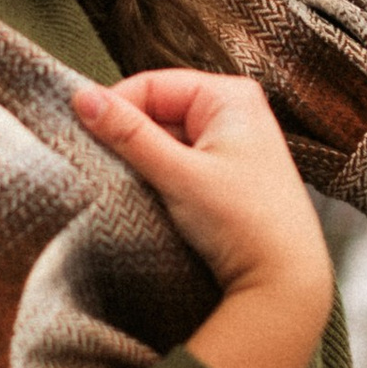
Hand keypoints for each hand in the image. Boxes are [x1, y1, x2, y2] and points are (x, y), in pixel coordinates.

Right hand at [74, 69, 332, 367]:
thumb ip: (128, 134)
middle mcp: (237, 112)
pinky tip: (157, 201)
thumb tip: (82, 97)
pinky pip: (182, 164)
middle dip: (132, 139)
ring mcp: (235, 145)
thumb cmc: (243, 222)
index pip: (152, 85)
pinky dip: (163, 179)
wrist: (283, 282)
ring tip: (135, 188)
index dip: (116, 109)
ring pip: (168, 141)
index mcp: (231, 96)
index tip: (86, 136)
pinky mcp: (230, 176)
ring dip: (146, 162)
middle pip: (159, 112)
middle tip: (107, 168)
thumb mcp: (177, 173)